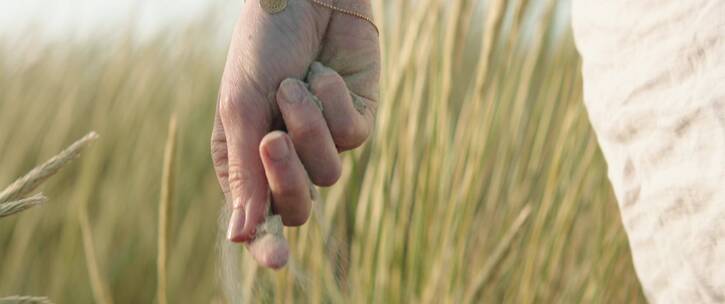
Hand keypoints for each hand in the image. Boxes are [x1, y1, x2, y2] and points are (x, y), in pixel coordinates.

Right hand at [210, 0, 379, 266]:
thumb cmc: (262, 46)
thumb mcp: (241, 108)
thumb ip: (243, 172)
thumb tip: (240, 239)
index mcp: (246, 158)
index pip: (259, 218)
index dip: (268, 244)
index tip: (275, 260)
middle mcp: (286, 156)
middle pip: (298, 208)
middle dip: (287, 176)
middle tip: (272, 139)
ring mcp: (324, 139)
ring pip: (329, 174)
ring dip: (308, 126)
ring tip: (294, 84)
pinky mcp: (358, 119)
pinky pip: (353, 137)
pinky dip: (333, 102)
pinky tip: (322, 72)